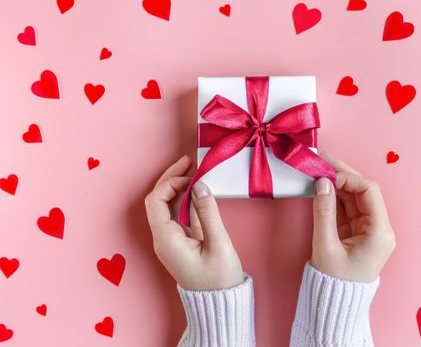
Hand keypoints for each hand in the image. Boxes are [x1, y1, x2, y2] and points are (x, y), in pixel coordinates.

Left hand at [144, 155, 243, 290]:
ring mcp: (169, 241)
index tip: (190, 173)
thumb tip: (200, 185)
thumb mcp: (218, 243)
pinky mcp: (179, 243)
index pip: (156, 200)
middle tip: (188, 161)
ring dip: (177, 187)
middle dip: (171, 178)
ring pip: (166, 206)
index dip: (170, 181)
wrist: (219, 303)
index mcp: (166, 239)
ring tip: (193, 171)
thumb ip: (208, 212)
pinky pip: (176, 215)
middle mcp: (162, 239)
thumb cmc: (219, 279)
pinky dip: (184, 200)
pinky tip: (196, 190)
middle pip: (157, 200)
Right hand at [311, 152, 395, 282]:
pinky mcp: (356, 232)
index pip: (369, 192)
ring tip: (317, 166)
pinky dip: (333, 195)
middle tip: (321, 159)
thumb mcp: (326, 247)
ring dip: (336, 182)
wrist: (334, 306)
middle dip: (342, 174)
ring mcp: (367, 229)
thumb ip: (323, 212)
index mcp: (380, 233)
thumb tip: (322, 183)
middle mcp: (378, 228)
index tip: (326, 172)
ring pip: (353, 196)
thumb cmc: (334, 283)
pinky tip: (321, 184)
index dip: (348, 178)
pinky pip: (346, 207)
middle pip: (362, 191)